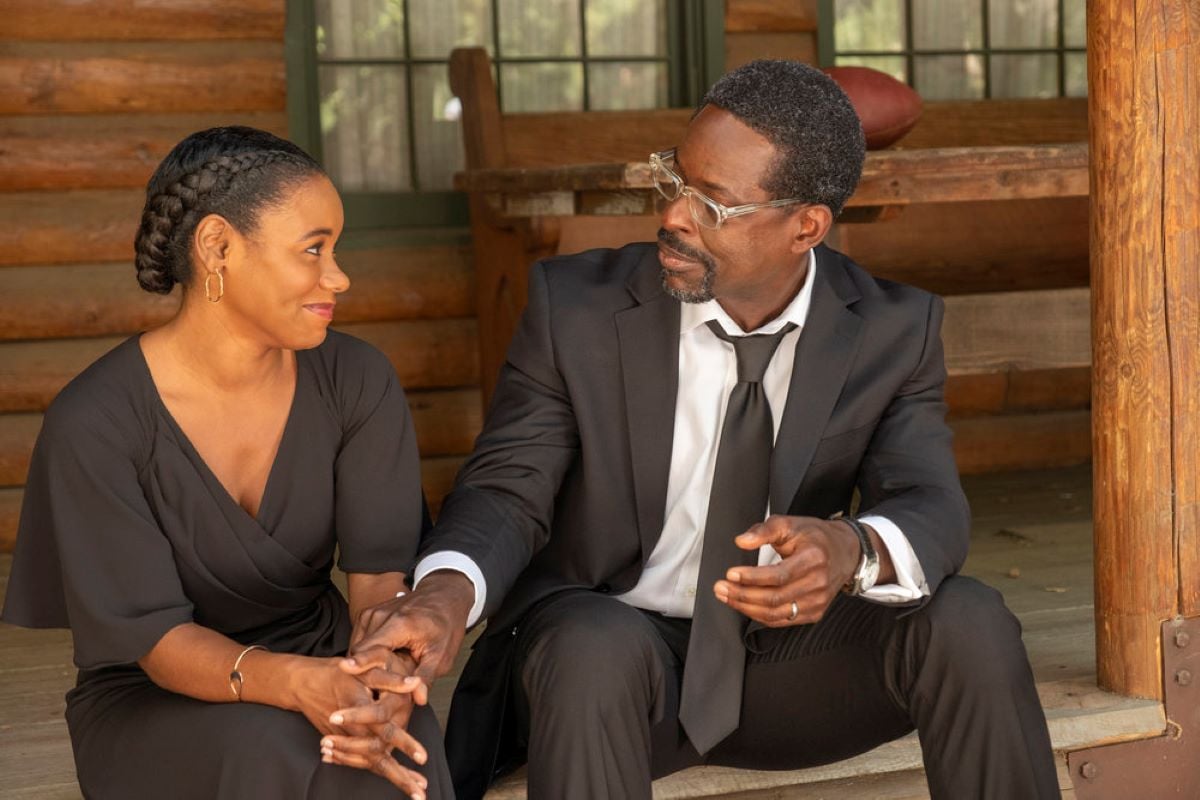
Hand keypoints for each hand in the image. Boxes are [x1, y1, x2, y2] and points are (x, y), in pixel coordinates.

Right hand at [287, 656, 428, 796]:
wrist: (303, 684)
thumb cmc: (337, 674)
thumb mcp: (367, 670)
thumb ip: (391, 680)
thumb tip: (416, 682)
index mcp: (365, 713)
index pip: (387, 731)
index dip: (405, 743)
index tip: (423, 758)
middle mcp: (356, 732)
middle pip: (379, 759)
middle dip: (401, 777)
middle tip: (421, 794)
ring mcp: (347, 740)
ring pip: (370, 764)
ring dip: (394, 778)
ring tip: (416, 793)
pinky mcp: (342, 744)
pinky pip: (360, 762)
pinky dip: (376, 771)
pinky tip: (393, 777)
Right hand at [349, 571, 473, 686]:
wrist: (444, 596)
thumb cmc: (445, 624)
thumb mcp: (442, 654)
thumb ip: (426, 677)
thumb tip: (419, 699)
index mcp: (400, 624)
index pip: (372, 646)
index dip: (360, 663)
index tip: (345, 670)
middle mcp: (381, 615)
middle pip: (359, 649)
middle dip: (362, 672)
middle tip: (373, 692)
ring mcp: (372, 613)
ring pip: (356, 646)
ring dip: (362, 664)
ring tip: (377, 678)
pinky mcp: (369, 615)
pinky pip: (360, 640)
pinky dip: (365, 655)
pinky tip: (377, 665)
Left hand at [712, 515, 868, 626]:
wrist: (845, 551)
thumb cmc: (815, 537)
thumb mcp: (790, 524)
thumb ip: (764, 530)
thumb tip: (741, 541)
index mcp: (813, 559)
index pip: (778, 575)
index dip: (752, 577)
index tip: (730, 573)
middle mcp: (818, 583)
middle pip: (775, 598)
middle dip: (742, 595)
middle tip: (721, 587)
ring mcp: (817, 602)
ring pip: (776, 613)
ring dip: (747, 608)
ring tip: (727, 597)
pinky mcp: (814, 613)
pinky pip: (782, 620)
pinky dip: (760, 616)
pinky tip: (744, 605)